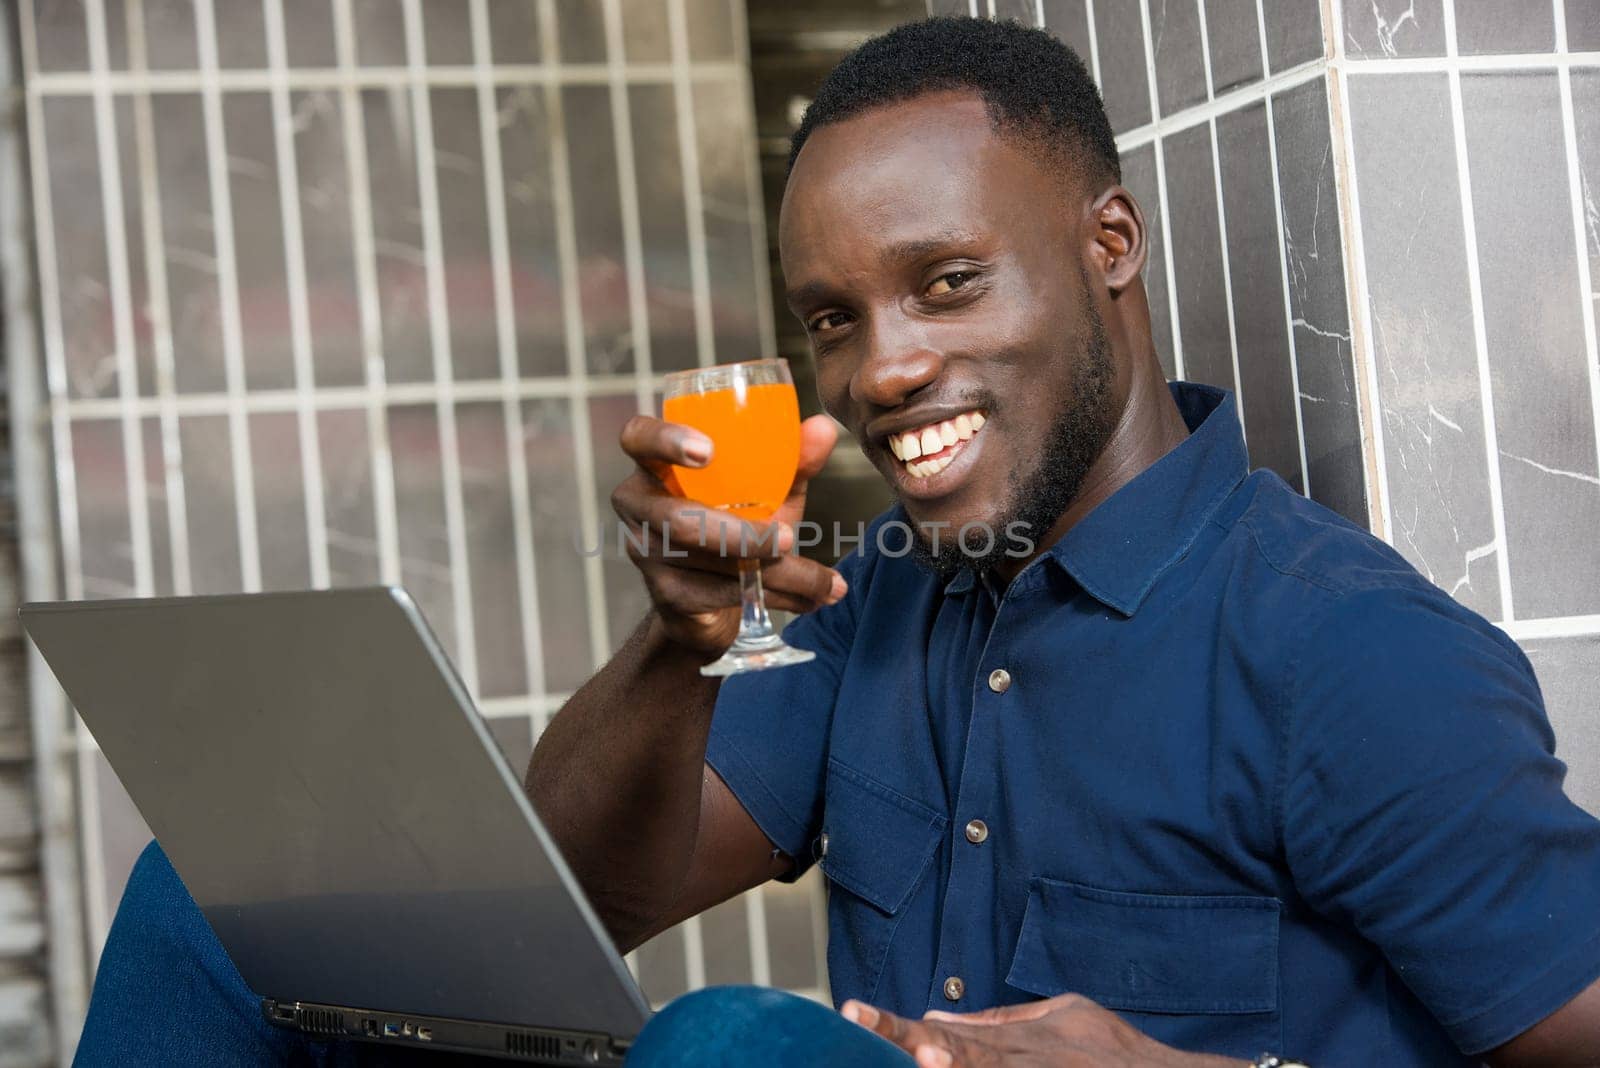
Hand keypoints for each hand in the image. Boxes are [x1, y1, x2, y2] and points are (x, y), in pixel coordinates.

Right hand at [611, 412, 844, 655]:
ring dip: (776, 573)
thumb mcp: (766, 491)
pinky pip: (719, 594)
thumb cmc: (733, 523)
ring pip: (710, 562)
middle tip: (791, 538)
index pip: (638, 438)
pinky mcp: (666, 593)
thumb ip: (792, 461)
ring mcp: (646, 551)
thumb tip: (823, 428)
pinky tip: (808, 600)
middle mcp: (640, 504)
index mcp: (656, 463)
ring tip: (825, 583)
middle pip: (680, 518)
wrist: (711, 599)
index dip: (665, 440)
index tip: (707, 451)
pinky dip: (773, 598)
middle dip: (742, 534)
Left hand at [840, 995, 1245, 1067]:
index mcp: (1011, 1043)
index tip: (854, 1014)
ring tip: (916, 1059)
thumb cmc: (1109, 1050)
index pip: (940, 1030)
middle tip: (860, 1027)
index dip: (895, 1026)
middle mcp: (1013, 1065)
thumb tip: (935, 1014)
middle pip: (945, 1053)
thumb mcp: (1060, 1017)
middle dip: (902, 1043)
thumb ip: (997, 1020)